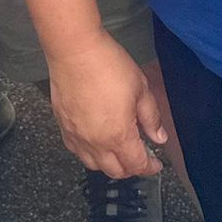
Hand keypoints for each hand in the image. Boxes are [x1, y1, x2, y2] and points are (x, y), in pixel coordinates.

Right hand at [47, 32, 164, 179]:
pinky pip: (76, 151)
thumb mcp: (141, 88)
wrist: (75, 50)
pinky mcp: (63, 126)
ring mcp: (76, 136)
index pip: (136, 164)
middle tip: (140, 157)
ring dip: (109, 164)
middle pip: (115, 171)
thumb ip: (152, 118)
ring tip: (118, 151)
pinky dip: (89, 153)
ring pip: (93, 165)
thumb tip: (159, 137)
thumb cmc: (108, 65)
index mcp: (118, 135)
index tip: (156, 164)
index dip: (149, 167)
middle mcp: (95, 142)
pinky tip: (95, 141)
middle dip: (131, 168)